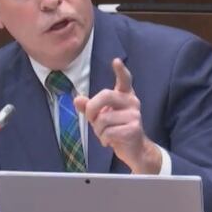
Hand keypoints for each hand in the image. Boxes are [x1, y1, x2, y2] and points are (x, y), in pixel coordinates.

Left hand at [73, 58, 161, 173]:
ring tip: (106, 134)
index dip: (120, 71)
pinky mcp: (134, 129)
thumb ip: (89, 107)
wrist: (134, 149)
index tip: (116, 61)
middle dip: (92, 108)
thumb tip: (76, 99)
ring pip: (103, 119)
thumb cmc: (116, 129)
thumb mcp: (100, 116)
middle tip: (91, 119)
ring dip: (98, 130)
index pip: (124, 80)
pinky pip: (108, 132)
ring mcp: (134, 115)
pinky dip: (104, 139)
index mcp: (124, 96)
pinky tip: (111, 141)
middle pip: (105, 95)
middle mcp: (132, 102)